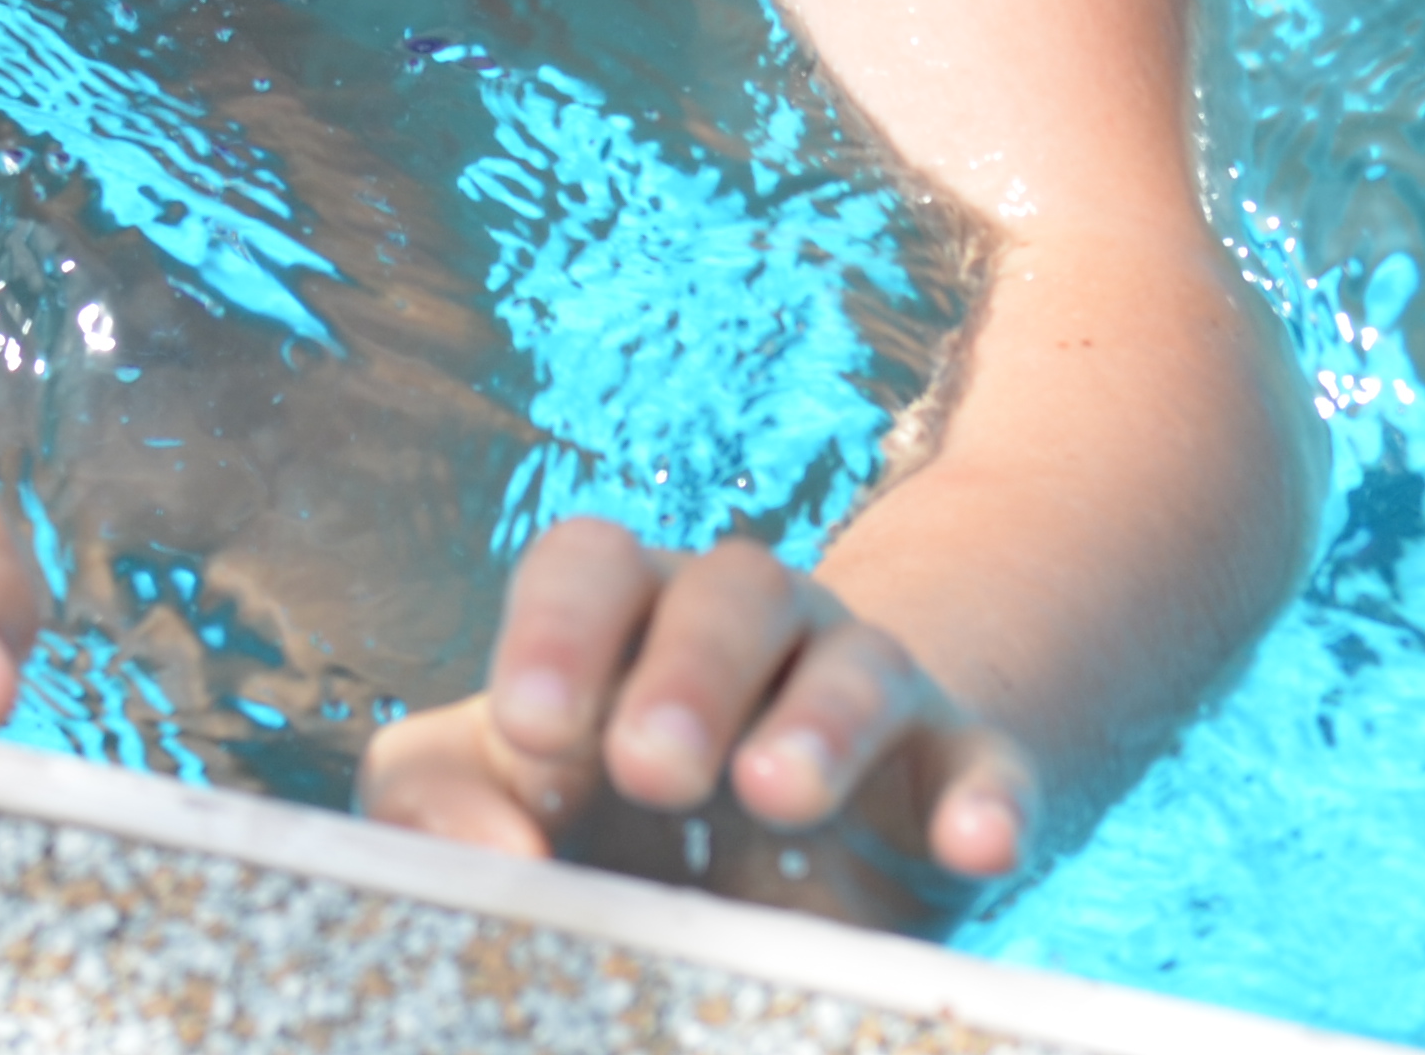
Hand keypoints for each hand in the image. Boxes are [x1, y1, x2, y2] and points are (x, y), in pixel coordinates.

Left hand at [359, 522, 1036, 926]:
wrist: (803, 831)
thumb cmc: (609, 803)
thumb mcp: (503, 787)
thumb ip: (439, 801)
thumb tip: (485, 860)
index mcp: (625, 612)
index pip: (590, 564)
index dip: (558, 628)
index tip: (529, 728)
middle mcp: (748, 625)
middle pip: (726, 593)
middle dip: (686, 674)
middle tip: (648, 768)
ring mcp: (866, 689)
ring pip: (857, 663)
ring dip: (821, 722)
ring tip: (777, 793)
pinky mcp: (963, 770)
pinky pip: (985, 763)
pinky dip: (984, 798)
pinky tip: (976, 845)